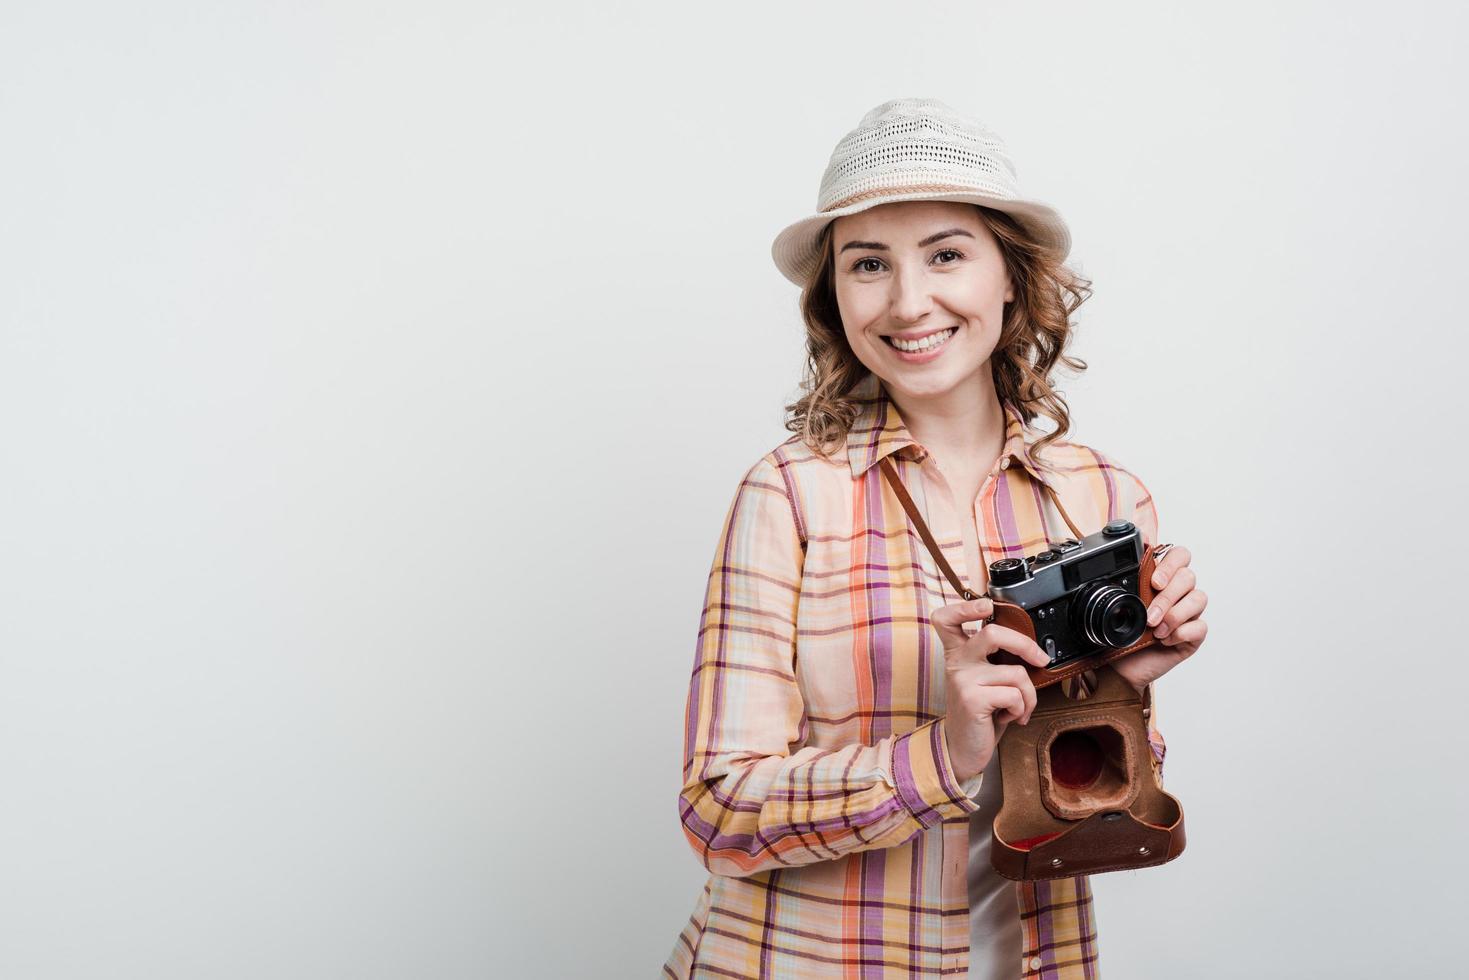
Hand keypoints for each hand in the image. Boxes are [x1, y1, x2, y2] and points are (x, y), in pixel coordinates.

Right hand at [931, 597, 1051, 783]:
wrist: (963, 749)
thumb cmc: (980, 713)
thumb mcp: (985, 681)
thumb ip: (997, 660)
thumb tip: (1033, 650)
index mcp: (957, 653)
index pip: (947, 619)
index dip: (965, 606)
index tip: (986, 605)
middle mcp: (957, 662)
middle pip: (993, 633)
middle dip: (1025, 645)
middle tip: (1040, 659)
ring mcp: (963, 679)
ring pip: (1016, 673)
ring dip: (1029, 695)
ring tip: (1019, 708)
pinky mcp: (972, 699)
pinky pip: (1015, 695)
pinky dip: (1022, 709)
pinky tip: (1010, 718)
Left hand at [1111, 543, 1208, 694]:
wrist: (1120, 665)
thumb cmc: (1120, 631)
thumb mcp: (1119, 603)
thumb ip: (1129, 578)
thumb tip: (1136, 547)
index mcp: (1161, 577)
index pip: (1179, 555)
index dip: (1170, 564)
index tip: (1155, 582)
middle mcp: (1178, 591)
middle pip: (1188, 576)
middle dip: (1168, 596)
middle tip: (1150, 614)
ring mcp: (1188, 612)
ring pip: (1198, 598)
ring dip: (1174, 614)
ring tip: (1155, 628)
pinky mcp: (1193, 634)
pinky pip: (1200, 626)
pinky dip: (1182, 632)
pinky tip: (1165, 639)